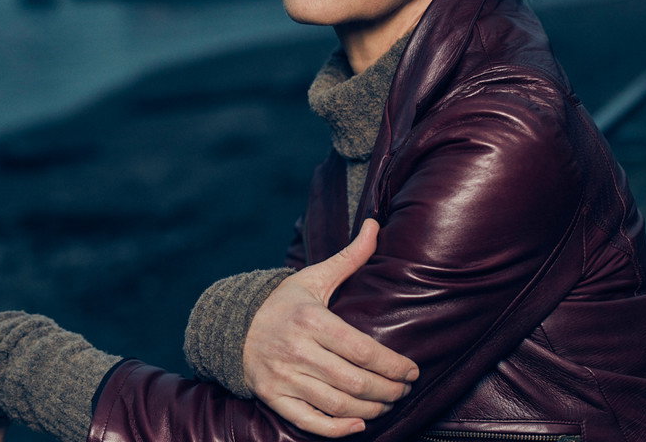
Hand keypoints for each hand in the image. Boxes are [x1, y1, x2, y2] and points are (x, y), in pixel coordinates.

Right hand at [244, 219, 418, 436]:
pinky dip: (337, 429)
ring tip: (387, 404)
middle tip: (404, 390)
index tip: (412, 371)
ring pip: (337, 404)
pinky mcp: (274, 397)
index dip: (394, 366)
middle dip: (389, 391)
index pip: (362, 350)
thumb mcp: (313, 278)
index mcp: (310, 320)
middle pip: (355, 382)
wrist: (233, 328)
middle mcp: (296, 350)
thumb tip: (376, 224)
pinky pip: (309, 421)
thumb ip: (349, 257)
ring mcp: (283, 377)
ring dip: (371, 410)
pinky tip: (359, 424)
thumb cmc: (283, 304)